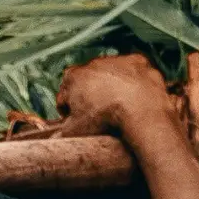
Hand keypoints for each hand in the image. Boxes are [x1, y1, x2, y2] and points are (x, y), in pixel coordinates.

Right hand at [56, 54, 175, 138]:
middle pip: (89, 82)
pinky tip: (137, 98)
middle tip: (99, 117)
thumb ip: (62, 132)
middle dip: (92, 97)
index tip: (76, 121)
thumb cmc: (106, 120)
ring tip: (121, 109)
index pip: (66, 94)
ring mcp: (117, 61)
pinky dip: (135, 83)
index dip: (70, 110)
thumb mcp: (76, 132)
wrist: (142, 112)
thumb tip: (57, 138)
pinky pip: (134, 72)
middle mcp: (93, 64)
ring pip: (112, 75)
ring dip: (114, 88)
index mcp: (73, 77)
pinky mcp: (139, 62)